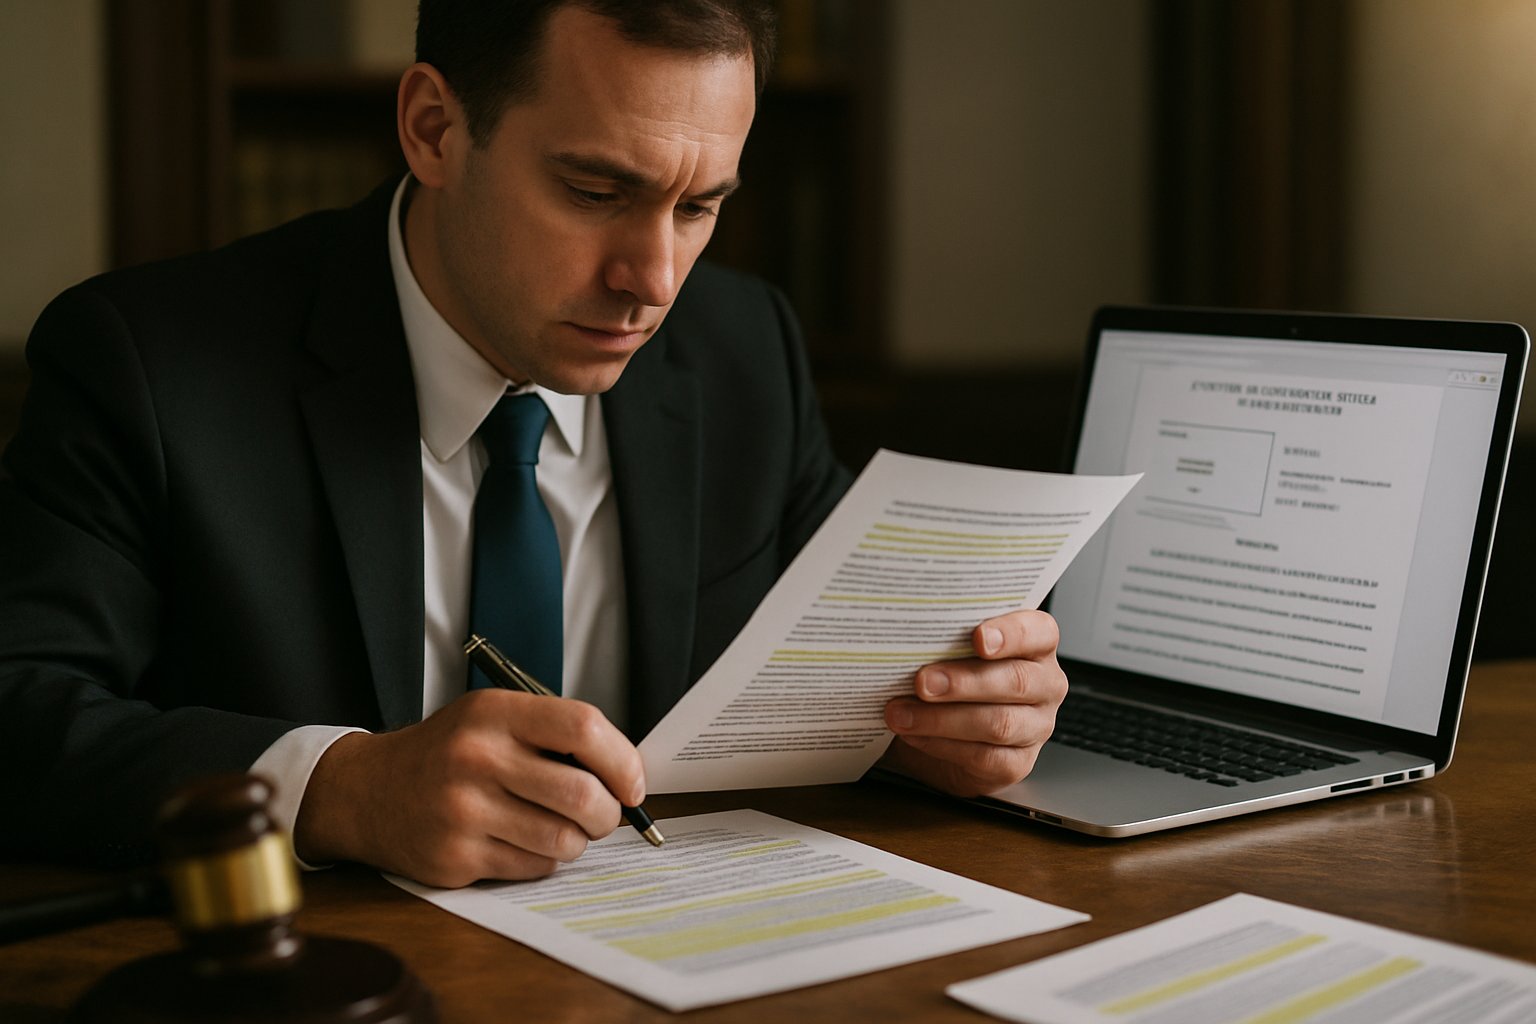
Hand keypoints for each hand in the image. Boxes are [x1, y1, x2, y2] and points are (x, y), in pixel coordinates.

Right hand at [293, 690, 644, 886]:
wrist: (366, 791)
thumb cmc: (446, 754)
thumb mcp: (491, 718)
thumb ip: (553, 734)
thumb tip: (626, 774)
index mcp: (494, 713)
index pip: (583, 728)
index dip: (622, 760)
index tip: (632, 784)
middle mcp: (477, 758)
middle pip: (582, 793)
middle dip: (608, 813)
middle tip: (603, 815)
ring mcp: (464, 812)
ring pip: (563, 840)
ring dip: (577, 841)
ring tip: (560, 828)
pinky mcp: (455, 858)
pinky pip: (533, 867)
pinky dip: (543, 859)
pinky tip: (521, 841)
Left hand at [879, 609, 1066, 796]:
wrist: (941, 733)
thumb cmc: (949, 680)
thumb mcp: (948, 651)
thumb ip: (942, 641)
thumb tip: (907, 637)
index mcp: (1036, 645)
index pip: (1038, 632)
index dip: (1010, 634)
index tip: (978, 638)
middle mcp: (1045, 685)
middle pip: (1016, 681)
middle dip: (963, 682)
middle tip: (922, 682)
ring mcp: (1036, 727)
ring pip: (999, 723)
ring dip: (943, 719)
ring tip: (902, 713)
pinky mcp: (1018, 764)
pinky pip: (985, 757)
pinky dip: (942, 745)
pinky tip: (914, 735)